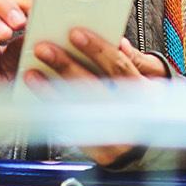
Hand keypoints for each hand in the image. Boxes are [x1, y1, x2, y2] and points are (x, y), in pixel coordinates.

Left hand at [23, 29, 169, 164]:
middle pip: (93, 86)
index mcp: (144, 94)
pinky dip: (55, 115)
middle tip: (44, 49)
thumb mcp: (152, 84)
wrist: (150, 150)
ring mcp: (116, 137)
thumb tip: (119, 43)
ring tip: (33, 74)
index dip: (97, 49)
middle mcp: (130, 115)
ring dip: (51, 90)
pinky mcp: (100, 152)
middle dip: (65, 65)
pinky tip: (40, 101)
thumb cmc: (146, 110)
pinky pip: (73, 132)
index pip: (119, 66)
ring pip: (78, 110)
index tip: (75, 33)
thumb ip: (134, 63)